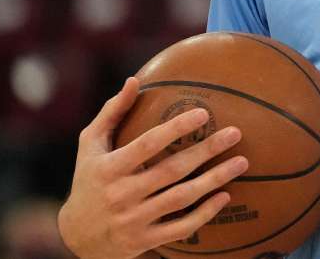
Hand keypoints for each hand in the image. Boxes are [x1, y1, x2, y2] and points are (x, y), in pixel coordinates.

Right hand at [58, 78, 249, 258]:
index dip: (175, 129)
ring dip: (214, 180)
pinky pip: (180, 228)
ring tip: (242, 162)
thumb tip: (134, 80)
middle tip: (235, 133)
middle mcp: (121, 194)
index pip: (147, 145)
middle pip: (172, 170)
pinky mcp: (144, 240)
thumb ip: (112, 112)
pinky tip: (225, 196)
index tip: (203, 113)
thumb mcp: (91, 145)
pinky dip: (205, 214)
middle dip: (206, 150)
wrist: (78, 236)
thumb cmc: (89, 179)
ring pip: (181, 198)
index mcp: (109, 168)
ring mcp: (134, 220)